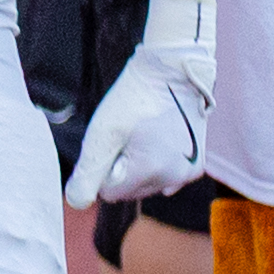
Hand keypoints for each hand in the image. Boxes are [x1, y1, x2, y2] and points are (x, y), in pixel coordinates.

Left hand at [68, 0, 216, 202]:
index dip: (105, 165)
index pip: (109, 192)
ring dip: (140, 165)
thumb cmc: (134, 98)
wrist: (173, 71)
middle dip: (122, 167)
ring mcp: (188, 173)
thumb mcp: (103, 131)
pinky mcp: (197, 165)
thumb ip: (89, 171)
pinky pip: (166, 177)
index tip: (115, 138)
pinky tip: (158, 138)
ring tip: (144, 132)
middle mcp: (174, 179)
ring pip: (148, 184)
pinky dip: (158, 163)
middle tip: (128, 134)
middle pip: (129, 190)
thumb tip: (76, 202)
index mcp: (151, 173)